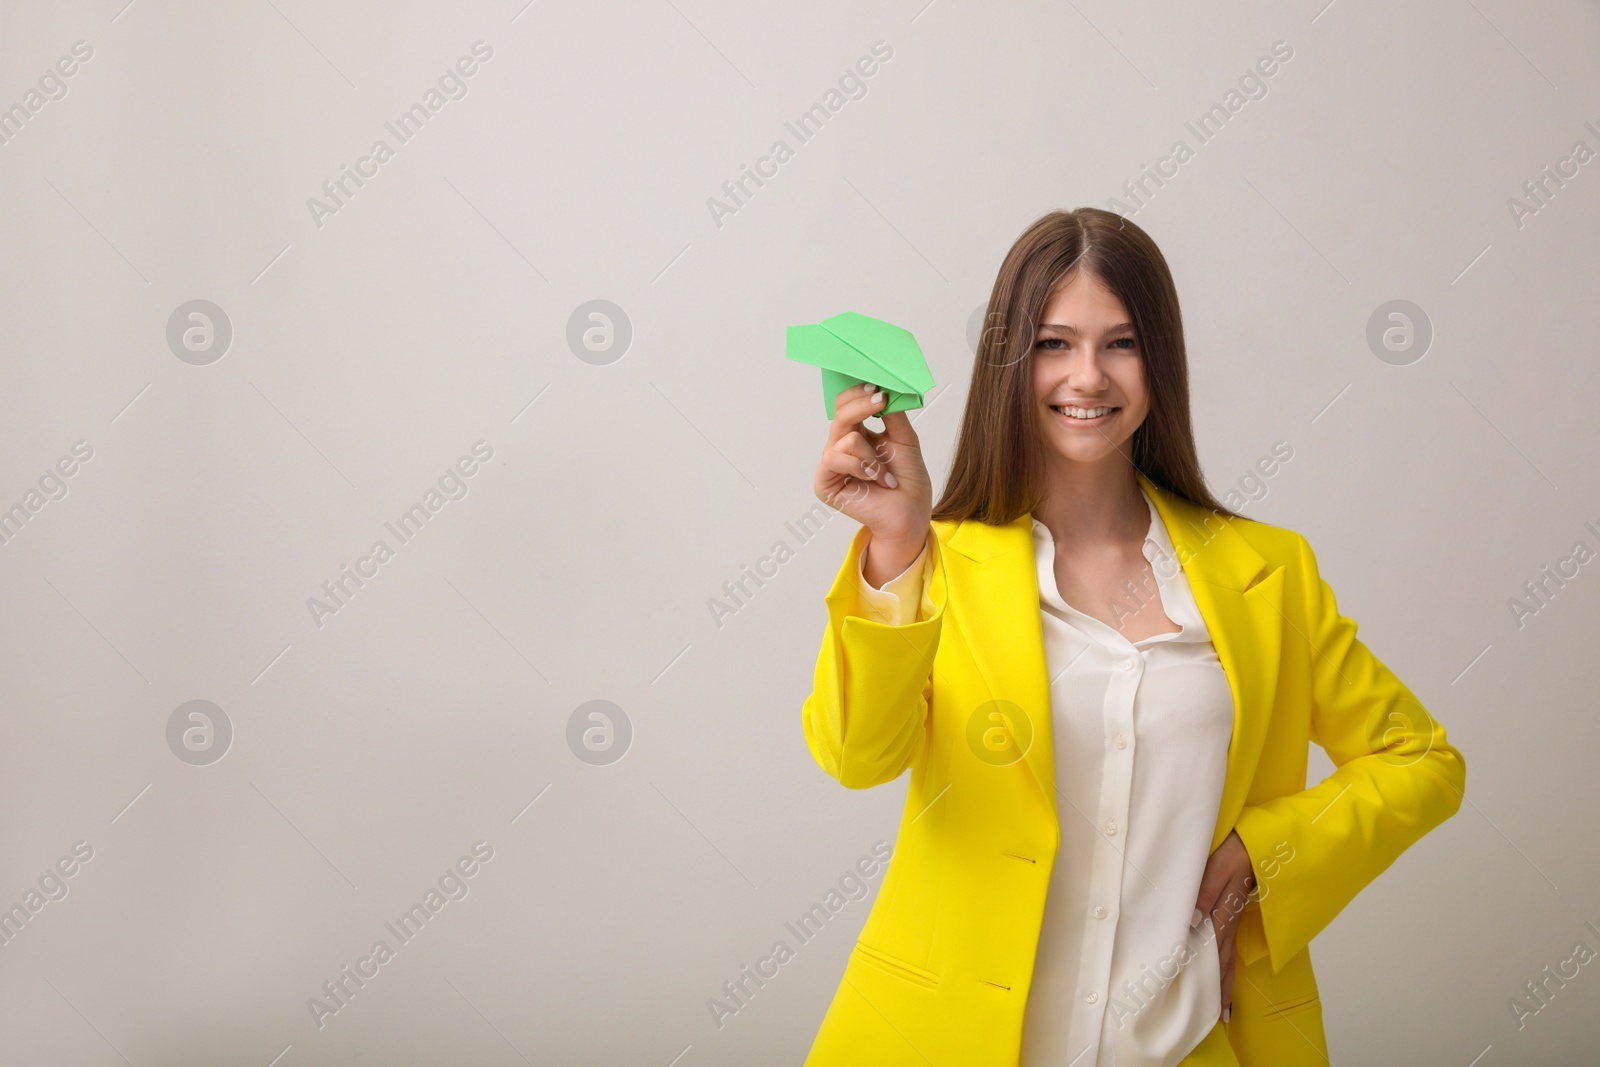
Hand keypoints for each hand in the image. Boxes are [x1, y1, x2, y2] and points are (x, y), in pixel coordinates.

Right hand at [813, 383, 931, 581]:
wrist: (909, 514)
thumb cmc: (907, 480)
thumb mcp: (905, 439)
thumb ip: (892, 414)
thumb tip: (883, 388)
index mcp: (857, 434)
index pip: (846, 404)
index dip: (858, 392)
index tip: (879, 386)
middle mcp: (840, 446)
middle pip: (840, 412)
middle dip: (863, 404)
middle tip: (881, 399)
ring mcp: (831, 464)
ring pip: (846, 437)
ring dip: (872, 455)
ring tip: (886, 474)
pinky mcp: (824, 483)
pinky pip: (837, 457)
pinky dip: (862, 467)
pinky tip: (876, 480)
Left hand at [1193, 829, 1255, 1022]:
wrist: (1257, 839)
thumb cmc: (1235, 851)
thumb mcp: (1215, 869)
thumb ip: (1203, 895)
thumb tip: (1192, 923)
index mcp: (1223, 913)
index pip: (1215, 954)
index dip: (1211, 980)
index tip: (1208, 1006)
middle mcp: (1230, 921)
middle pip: (1224, 962)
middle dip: (1220, 990)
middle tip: (1218, 1019)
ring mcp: (1234, 917)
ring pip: (1228, 956)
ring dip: (1225, 981)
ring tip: (1224, 1008)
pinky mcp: (1235, 909)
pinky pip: (1231, 943)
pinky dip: (1228, 962)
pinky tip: (1225, 970)